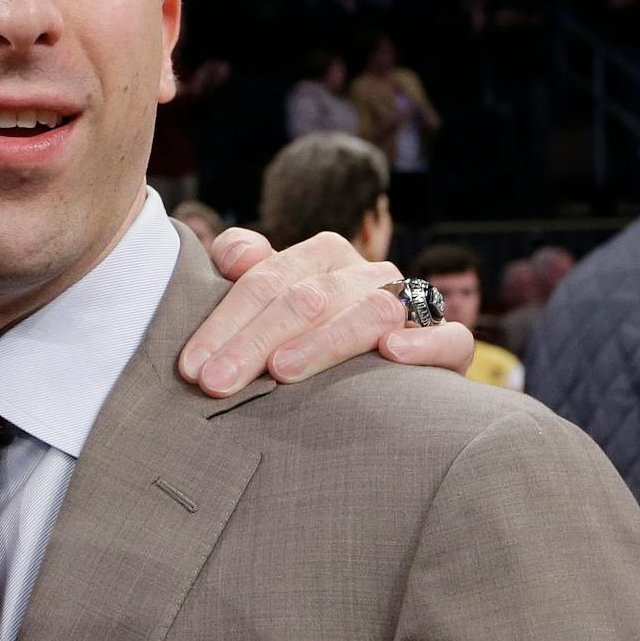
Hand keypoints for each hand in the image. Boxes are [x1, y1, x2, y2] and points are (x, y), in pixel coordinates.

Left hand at [178, 229, 473, 396]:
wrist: (382, 371)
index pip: (266, 279)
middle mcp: (366, 272)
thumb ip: (247, 273)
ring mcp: (409, 305)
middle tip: (216, 384)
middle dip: (255, 342)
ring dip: (324, 341)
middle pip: (307, 297)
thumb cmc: (305, 338)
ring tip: (282, 371)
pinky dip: (422, 342)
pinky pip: (448, 338)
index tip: (191, 367)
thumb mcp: (271, 303)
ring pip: (369, 312)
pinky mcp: (448, 344)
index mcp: (321, 256)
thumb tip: (232, 256)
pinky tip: (390, 354)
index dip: (224, 322)